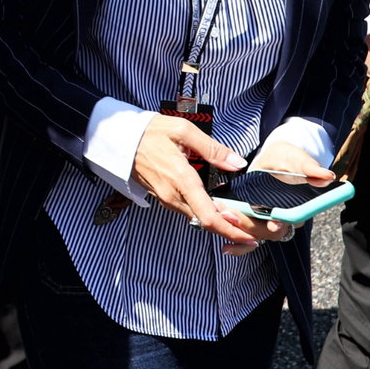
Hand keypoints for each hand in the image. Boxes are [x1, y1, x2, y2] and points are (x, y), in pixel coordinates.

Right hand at [130, 115, 252, 247]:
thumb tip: (238, 163)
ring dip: (217, 220)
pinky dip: (204, 213)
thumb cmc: (150, 132)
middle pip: (205, 222)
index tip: (248, 238)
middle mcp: (173, 195)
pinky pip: (187, 210)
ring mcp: (166, 199)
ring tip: (237, 217)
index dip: (230, 231)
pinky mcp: (163, 198)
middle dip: (229, 228)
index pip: (208, 216)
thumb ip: (213, 149)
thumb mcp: (183, 131)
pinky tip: (217, 206)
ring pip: (196, 217)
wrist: (119, 140)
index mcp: (182, 179)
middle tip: (250, 229)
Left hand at [213, 139, 333, 256]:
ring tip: (223, 216)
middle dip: (251, 225)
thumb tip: (326, 175)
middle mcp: (286, 219)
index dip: (283, 222)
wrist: (276, 161)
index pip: (294, 220)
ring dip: (238, 231)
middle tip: (232, 212)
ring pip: (257, 236)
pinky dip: (238, 246)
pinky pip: (249, 240)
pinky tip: (226, 247)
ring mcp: (269, 223)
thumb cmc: (289, 159)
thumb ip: (309, 167)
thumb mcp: (297, 157)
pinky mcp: (256, 223)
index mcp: (300, 205)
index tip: (273, 222)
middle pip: (271, 232)